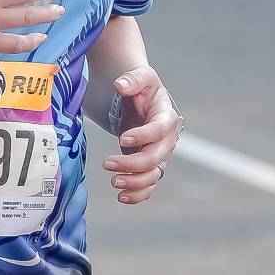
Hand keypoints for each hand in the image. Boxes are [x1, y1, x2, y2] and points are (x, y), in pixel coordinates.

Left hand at [102, 65, 178, 203]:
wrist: (142, 100)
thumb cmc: (142, 88)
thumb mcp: (140, 77)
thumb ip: (132, 79)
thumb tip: (119, 85)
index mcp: (166, 117)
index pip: (160, 130)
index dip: (143, 136)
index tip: (122, 138)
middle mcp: (166, 139)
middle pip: (156, 157)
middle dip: (133, 164)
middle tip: (107, 163)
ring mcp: (159, 154)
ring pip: (154, 175)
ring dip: (135, 182)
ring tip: (114, 182)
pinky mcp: (149, 165)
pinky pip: (149, 184)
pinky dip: (139, 194)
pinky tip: (122, 197)